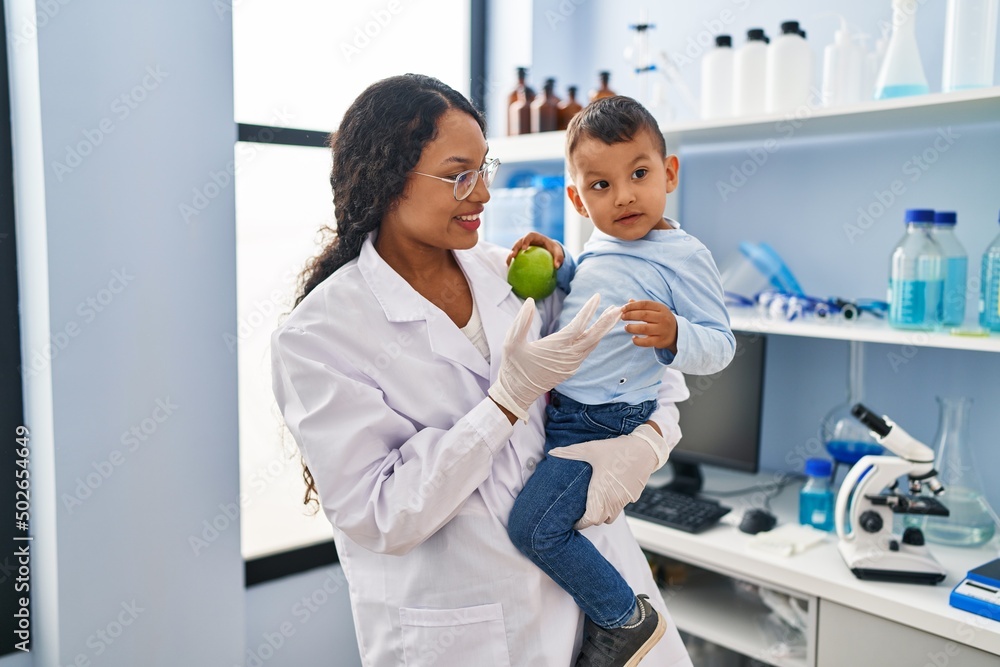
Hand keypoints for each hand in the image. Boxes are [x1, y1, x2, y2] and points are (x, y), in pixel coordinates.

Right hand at [488, 294, 619, 421]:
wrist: (517, 394)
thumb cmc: (513, 367)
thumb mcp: (511, 343)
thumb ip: (521, 321)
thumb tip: (530, 301)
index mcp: (555, 348)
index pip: (578, 325)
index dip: (589, 310)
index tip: (598, 297)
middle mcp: (568, 357)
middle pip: (594, 336)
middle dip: (607, 321)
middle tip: (619, 308)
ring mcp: (571, 365)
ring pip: (592, 345)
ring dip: (603, 330)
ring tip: (612, 316)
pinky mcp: (570, 369)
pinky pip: (587, 352)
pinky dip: (594, 339)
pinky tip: (597, 332)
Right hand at [505, 231, 564, 267]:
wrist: (550, 251)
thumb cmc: (554, 250)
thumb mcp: (558, 253)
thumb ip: (559, 258)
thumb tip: (557, 266)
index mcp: (536, 237)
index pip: (529, 236)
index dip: (525, 240)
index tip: (524, 248)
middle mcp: (528, 240)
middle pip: (519, 242)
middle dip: (515, 248)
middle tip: (513, 255)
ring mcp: (523, 246)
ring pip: (515, 248)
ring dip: (511, 255)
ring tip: (508, 263)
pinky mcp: (522, 252)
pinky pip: (516, 256)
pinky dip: (512, 261)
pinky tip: (510, 269)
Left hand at [548, 423, 666, 528]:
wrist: (645, 449)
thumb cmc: (616, 450)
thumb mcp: (590, 449)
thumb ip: (570, 452)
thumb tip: (552, 453)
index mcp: (601, 493)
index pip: (589, 520)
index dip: (580, 523)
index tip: (573, 519)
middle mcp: (613, 501)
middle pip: (599, 520)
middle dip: (589, 519)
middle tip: (580, 512)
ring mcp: (625, 500)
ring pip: (611, 516)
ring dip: (602, 513)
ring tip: (594, 503)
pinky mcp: (633, 496)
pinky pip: (621, 506)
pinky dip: (613, 505)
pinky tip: (608, 492)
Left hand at [622, 299, 677, 354]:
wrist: (676, 333)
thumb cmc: (661, 319)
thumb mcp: (656, 310)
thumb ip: (643, 306)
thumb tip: (629, 301)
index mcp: (661, 308)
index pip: (644, 304)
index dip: (632, 306)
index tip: (623, 309)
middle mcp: (663, 318)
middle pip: (643, 315)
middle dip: (630, 315)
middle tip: (622, 317)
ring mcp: (662, 330)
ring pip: (644, 329)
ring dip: (632, 328)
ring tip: (626, 327)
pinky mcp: (660, 341)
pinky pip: (646, 342)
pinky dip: (637, 341)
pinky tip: (634, 338)